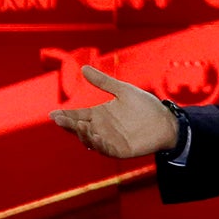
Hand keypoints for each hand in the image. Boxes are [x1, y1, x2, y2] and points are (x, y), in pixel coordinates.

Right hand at [48, 66, 179, 157]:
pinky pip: (104, 149)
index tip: (53, 114)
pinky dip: (98, 144)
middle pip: (78, 129)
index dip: (64, 116)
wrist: (165, 121)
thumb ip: (103, 82)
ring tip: (81, 125)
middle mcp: (100, 128)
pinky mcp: (118, 150)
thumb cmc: (145, 106)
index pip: (76, 116)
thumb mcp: (123, 90)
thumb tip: (83, 68)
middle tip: (59, 120)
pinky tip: (94, 137)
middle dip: (68, 125)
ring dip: (83, 134)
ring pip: (88, 140)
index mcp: (98, 115)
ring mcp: (108, 140)